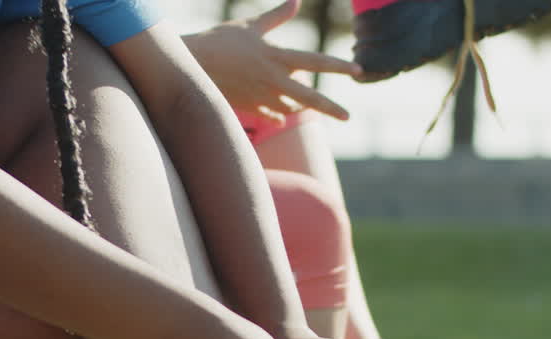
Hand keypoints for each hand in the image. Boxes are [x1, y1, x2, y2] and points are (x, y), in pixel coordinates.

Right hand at [182, 0, 361, 123]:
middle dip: (331, 108)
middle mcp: (274, 80)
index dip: (339, 65)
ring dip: (298, 104)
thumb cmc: (221, 41)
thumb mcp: (251, 26)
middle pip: (309, 96)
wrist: (192, 67)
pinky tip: (281, 115)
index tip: (358, 70)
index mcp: (277, 56)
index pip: (316, 61)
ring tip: (305, 102)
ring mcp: (262, 97)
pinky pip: (270, 113)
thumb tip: (296, 1)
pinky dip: (277, 113)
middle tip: (348, 116)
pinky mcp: (250, 107)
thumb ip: (277, 17)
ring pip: (290, 106)